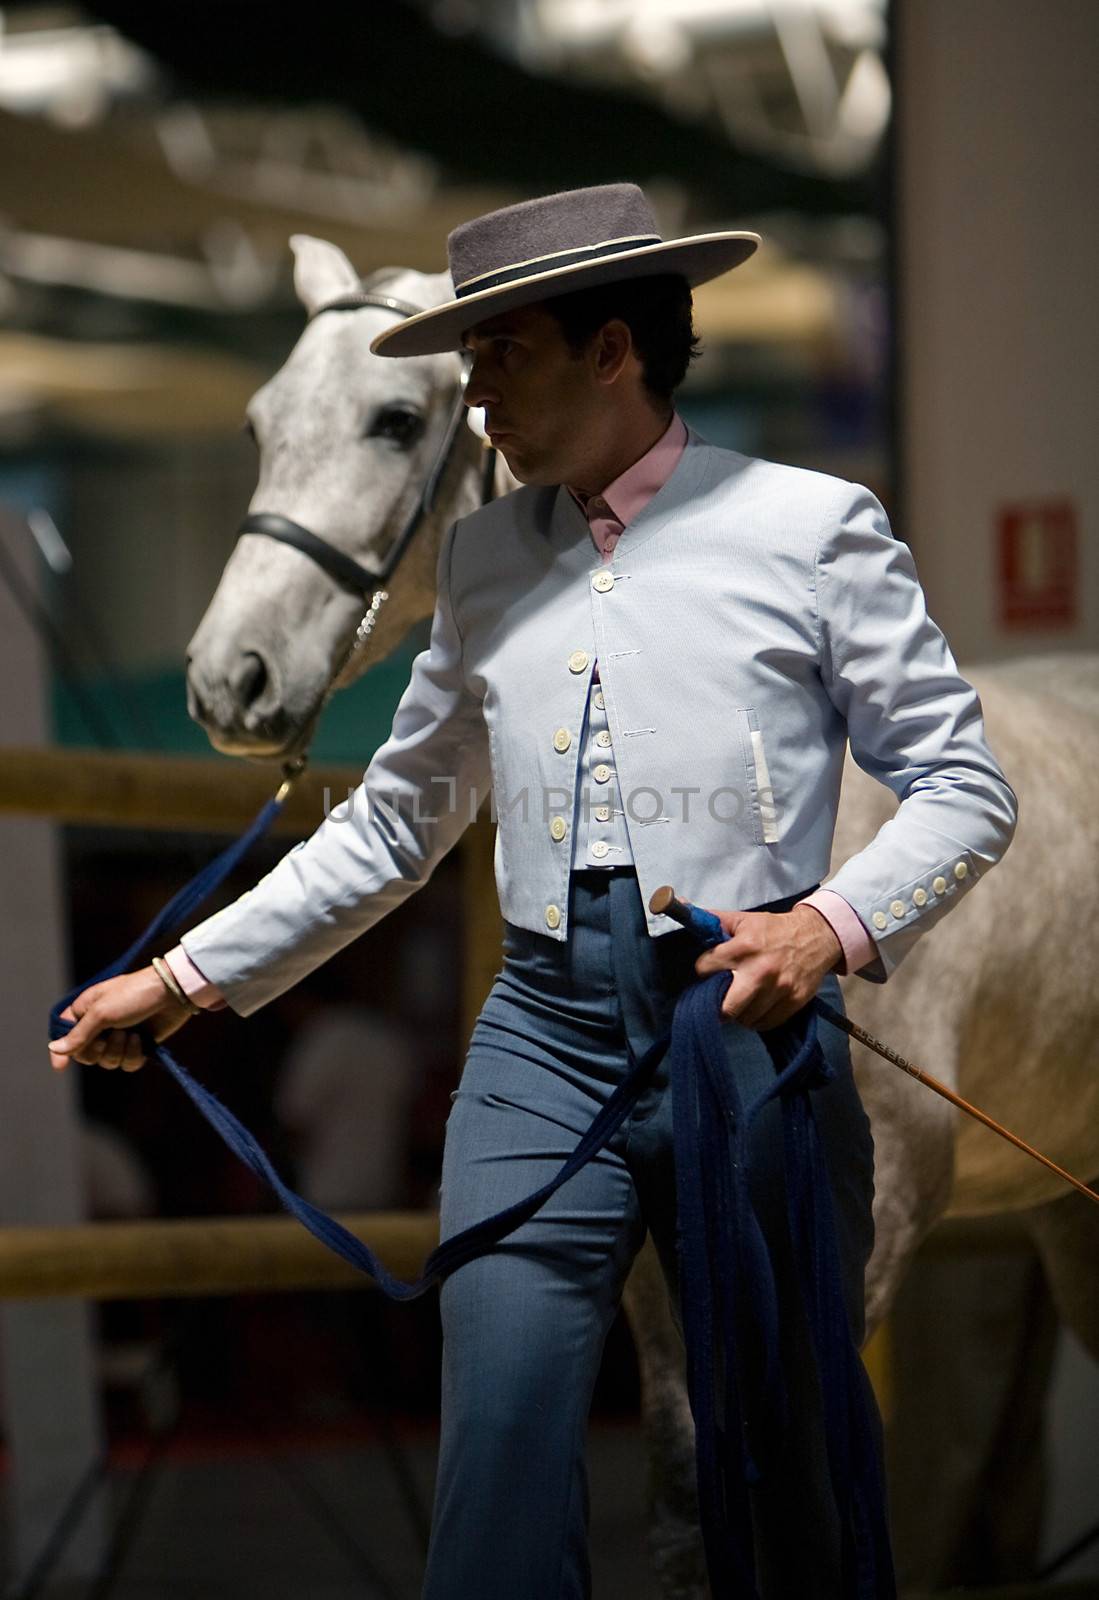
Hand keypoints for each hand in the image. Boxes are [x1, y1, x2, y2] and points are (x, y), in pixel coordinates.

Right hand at [47, 966, 193, 1071]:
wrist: (173, 993)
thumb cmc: (134, 994)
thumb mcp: (101, 1012)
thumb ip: (78, 1034)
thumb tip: (54, 1048)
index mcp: (85, 1010)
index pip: (64, 1035)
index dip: (61, 1051)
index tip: (61, 1067)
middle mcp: (99, 1025)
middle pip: (86, 1055)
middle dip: (98, 1050)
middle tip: (111, 1035)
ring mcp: (119, 1035)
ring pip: (107, 1062)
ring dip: (118, 1051)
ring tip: (130, 1033)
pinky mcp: (138, 1045)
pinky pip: (127, 1064)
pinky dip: (133, 1055)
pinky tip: (141, 1040)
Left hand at [693, 903, 841, 1030]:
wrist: (817, 936)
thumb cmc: (774, 929)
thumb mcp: (743, 919)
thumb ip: (713, 919)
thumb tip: (681, 903)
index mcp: (745, 947)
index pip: (706, 969)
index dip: (703, 969)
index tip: (709, 969)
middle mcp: (761, 971)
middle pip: (726, 1007)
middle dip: (717, 1004)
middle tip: (719, 997)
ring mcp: (780, 989)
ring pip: (745, 1018)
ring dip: (738, 1013)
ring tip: (740, 1000)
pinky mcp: (793, 1002)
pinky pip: (765, 1024)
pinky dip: (757, 1019)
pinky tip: (756, 1007)